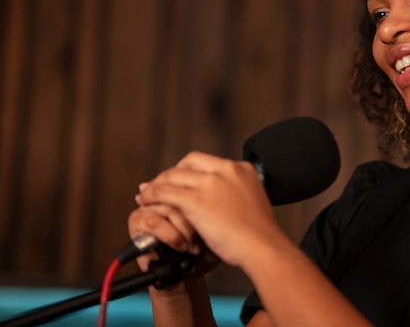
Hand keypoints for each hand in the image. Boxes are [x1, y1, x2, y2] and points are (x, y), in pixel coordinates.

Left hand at [135, 151, 279, 267]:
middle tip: (158, 184)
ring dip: (156, 184)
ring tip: (146, 194)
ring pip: (173, 176)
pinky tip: (146, 202)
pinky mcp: (196, 199)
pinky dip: (152, 195)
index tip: (179, 179)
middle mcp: (225, 170)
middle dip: (170, 173)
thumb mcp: (252, 202)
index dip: (188, 170)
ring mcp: (210, 183)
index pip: (207, 162)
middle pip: (187, 163)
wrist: (263, 247)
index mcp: (241, 169)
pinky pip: (165, 192)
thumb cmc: (260, 235)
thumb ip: (236, 195)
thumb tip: (221, 202)